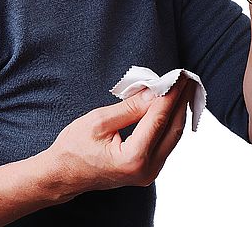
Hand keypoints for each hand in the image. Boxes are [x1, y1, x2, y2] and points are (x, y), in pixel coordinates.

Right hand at [45, 75, 193, 200]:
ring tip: (183, 88)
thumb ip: (130, 107)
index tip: (179, 76)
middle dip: (182, 101)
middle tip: (188, 78)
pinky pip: (165, 142)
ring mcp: (148, 173)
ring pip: (172, 136)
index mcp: (133, 158)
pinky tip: (171, 105)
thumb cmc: (74, 148)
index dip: (171, 95)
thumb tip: (155, 92)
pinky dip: (169, 122)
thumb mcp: (99, 121)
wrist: (63, 175)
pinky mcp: (147, 170)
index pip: (159, 119)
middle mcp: (146, 170)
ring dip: (178, 111)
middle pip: (173, 129)